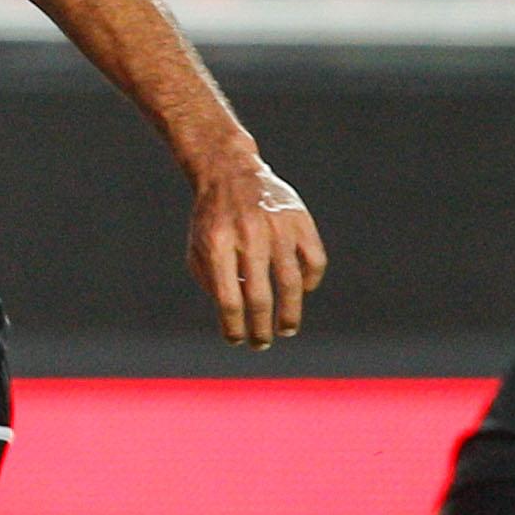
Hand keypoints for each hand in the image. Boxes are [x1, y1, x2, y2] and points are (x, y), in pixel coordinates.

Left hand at [191, 155, 326, 350]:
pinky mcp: (300, 220)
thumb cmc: (211, 219)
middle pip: (260, 296)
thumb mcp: (198, 247)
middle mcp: (248, 236)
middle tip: (262, 343)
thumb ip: (211, 282)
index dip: (233, 326)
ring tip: (285, 329)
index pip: (228, 299)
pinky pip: (315, 261)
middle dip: (261, 328)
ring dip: (290, 314)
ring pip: (292, 283)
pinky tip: (302, 291)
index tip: (237, 341)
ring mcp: (277, 227)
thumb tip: (235, 317)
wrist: (230, 172)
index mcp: (217, 244)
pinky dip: (311, 281)